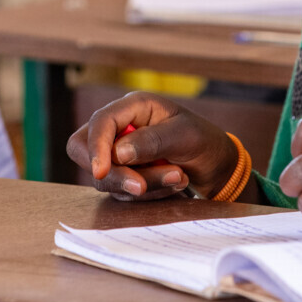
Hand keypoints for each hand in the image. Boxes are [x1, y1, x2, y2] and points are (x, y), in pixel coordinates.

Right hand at [66, 92, 237, 199]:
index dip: (96, 146)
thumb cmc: (203, 141)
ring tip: (179, 177)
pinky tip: (174, 184)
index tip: (101, 171)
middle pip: (84, 150)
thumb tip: (118, 153)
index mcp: (133, 107)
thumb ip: (152, 141)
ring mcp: (119, 154)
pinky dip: (149, 194)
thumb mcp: (185, 135)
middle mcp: (120, 129)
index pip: (100, 122)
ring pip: (105, 177)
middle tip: (140, 187)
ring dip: (143, 184)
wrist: (217, 167)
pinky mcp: (124, 176)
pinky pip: (121, 193)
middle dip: (111, 173)